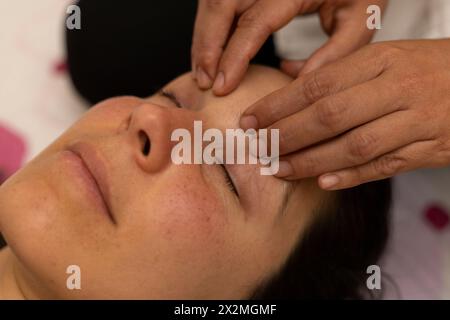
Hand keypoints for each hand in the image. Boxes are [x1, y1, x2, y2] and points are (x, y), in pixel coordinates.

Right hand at [191, 0, 386, 94]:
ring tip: (203, 72)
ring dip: (203, 38)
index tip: (223, 86)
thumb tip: (294, 85)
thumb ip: (334, 54)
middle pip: (221, 5)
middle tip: (204, 82)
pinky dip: (210, 28)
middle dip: (206, 47)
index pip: (254, 22)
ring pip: (213, 2)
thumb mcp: (361, 19)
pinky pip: (220, 1)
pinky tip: (211, 51)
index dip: (233, 56)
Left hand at [240, 39, 449, 189]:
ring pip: (353, 146)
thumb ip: (336, 68)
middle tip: (258, 147)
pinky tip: (321, 182)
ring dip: (311, 161)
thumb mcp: (384, 55)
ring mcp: (415, 121)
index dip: (278, 105)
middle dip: (287, 135)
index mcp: (380, 60)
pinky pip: (383, 166)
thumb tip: (286, 73)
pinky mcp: (428, 149)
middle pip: (330, 116)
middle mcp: (396, 89)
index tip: (250, 119)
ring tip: (279, 169)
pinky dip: (350, 176)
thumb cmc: (424, 67)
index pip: (317, 85)